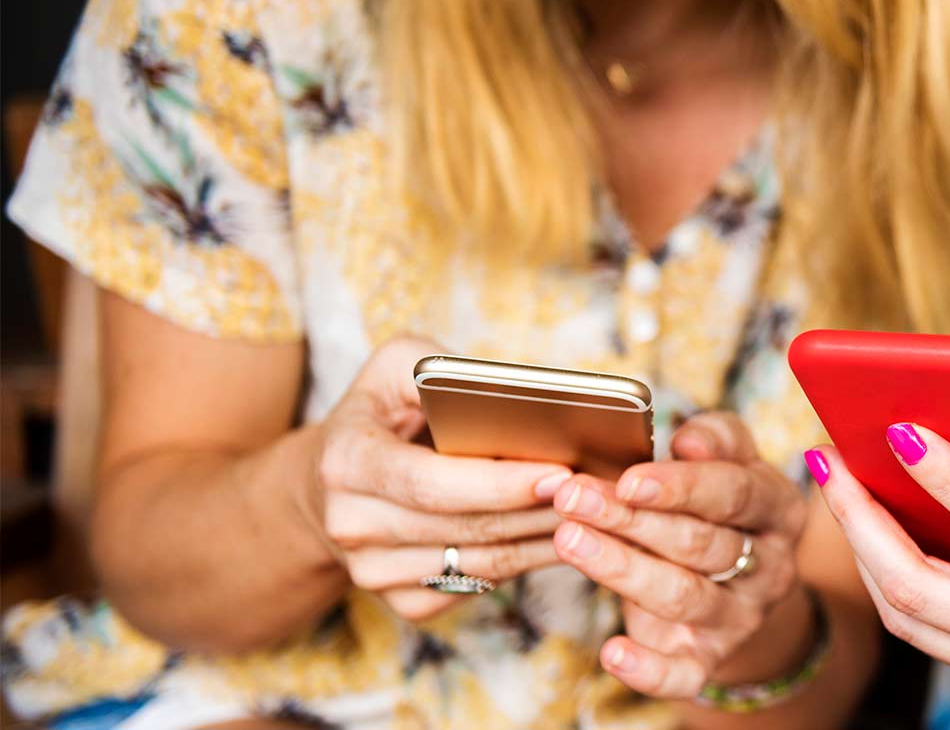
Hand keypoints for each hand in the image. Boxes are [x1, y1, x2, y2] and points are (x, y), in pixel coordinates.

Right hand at [304, 337, 572, 620]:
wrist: (331, 481)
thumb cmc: (381, 412)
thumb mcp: (394, 367)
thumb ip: (438, 368)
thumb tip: (504, 389)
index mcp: (347, 463)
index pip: (434, 484)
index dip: (500, 483)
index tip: (561, 471)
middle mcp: (352, 525)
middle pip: (466, 528)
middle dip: (539, 511)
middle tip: (600, 491)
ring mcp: (374, 572)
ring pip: (481, 563)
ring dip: (545, 540)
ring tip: (599, 512)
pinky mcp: (403, 601)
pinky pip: (480, 585)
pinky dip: (528, 562)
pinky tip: (563, 535)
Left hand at [553, 411, 813, 697]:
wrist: (739, 585)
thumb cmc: (720, 507)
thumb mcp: (731, 462)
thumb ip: (716, 439)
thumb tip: (691, 442)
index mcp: (779, 510)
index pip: (734, 494)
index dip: (680, 487)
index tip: (627, 479)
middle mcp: (770, 568)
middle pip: (700, 544)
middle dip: (632, 520)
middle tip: (572, 499)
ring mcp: (741, 618)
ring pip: (682, 596)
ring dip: (621, 568)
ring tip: (569, 540)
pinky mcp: (709, 660)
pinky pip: (681, 673)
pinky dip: (646, 668)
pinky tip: (611, 651)